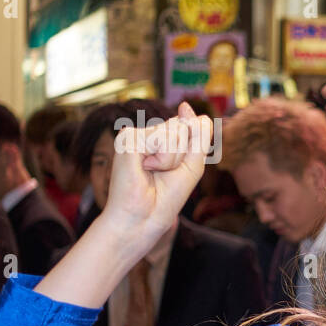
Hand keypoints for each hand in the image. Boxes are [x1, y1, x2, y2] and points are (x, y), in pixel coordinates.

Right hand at [99, 102, 211, 241]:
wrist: (145, 217)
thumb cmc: (167, 196)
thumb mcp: (193, 164)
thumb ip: (197, 135)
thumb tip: (188, 108)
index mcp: (162, 139)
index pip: (191, 126)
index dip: (193, 149)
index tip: (176, 169)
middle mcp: (148, 134)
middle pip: (185, 127)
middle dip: (183, 155)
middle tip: (164, 173)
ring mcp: (137, 134)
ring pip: (176, 131)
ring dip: (173, 159)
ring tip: (154, 171)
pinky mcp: (127, 138)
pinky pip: (163, 138)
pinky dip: (163, 159)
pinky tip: (146, 168)